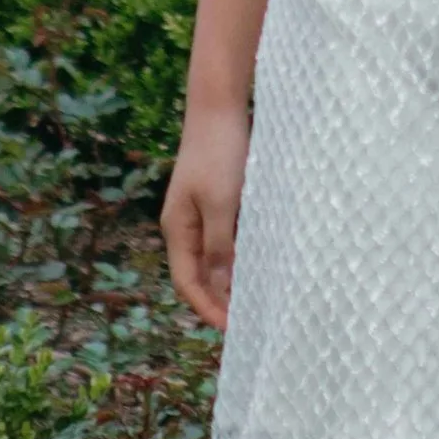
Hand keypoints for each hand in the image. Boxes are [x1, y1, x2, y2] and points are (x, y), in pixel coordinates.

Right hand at [162, 103, 249, 326]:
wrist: (220, 109)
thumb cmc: (219, 154)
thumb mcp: (222, 205)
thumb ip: (219, 246)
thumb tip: (221, 287)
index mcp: (177, 229)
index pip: (187, 283)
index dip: (207, 309)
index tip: (233, 330)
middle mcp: (185, 226)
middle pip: (198, 275)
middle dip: (218, 301)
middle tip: (248, 323)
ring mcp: (200, 213)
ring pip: (213, 259)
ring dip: (231, 281)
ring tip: (256, 302)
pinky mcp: (218, 200)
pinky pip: (226, 239)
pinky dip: (240, 257)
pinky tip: (261, 264)